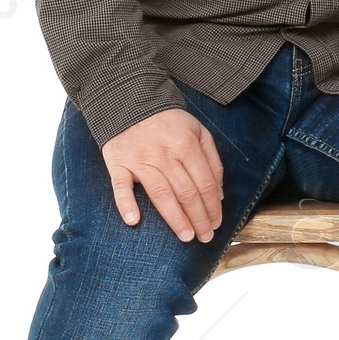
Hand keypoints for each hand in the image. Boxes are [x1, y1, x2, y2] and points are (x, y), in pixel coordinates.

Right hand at [103, 108, 224, 242]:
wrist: (131, 102)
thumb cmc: (169, 122)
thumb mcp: (199, 132)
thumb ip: (212, 161)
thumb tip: (219, 193)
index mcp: (187, 145)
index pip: (204, 183)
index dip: (213, 206)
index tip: (216, 223)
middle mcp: (165, 154)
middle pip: (186, 192)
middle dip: (199, 218)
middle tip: (205, 237)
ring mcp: (140, 160)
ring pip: (161, 194)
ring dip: (175, 218)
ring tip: (186, 236)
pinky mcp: (118, 163)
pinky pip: (121, 187)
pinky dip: (126, 204)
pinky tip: (134, 221)